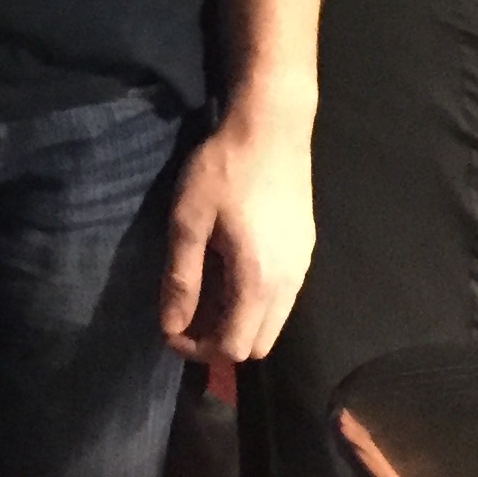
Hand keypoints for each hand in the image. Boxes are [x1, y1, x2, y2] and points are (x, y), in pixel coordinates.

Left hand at [160, 89, 314, 365]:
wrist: (272, 127)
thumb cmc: (224, 170)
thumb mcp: (189, 220)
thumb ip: (182, 278)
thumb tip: (171, 326)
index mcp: (258, 281)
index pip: (234, 349)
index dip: (198, 349)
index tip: (171, 327)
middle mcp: (288, 284)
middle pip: (258, 345)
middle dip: (220, 342)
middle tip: (187, 312)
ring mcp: (302, 268)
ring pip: (274, 323)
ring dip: (239, 321)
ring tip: (206, 289)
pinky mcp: (306, 250)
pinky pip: (283, 299)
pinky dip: (256, 302)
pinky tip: (231, 268)